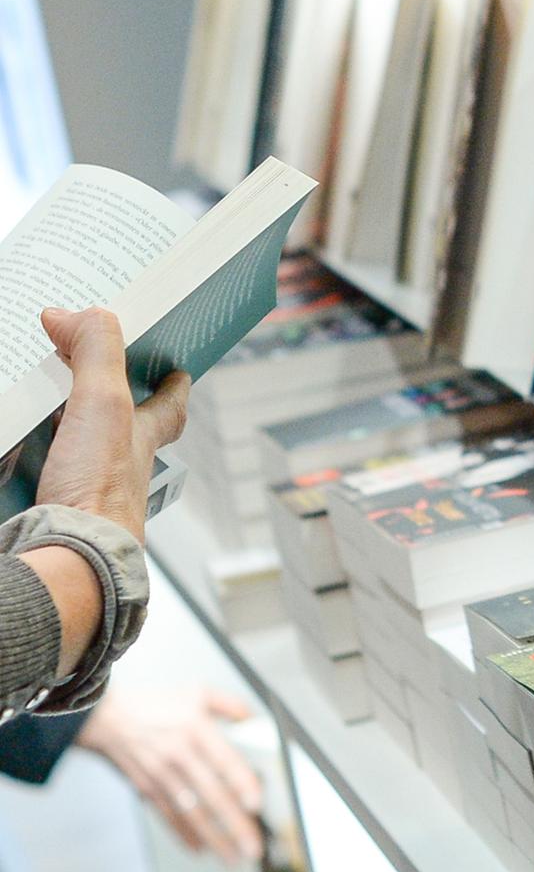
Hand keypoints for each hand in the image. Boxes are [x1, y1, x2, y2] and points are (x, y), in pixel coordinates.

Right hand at [33, 307, 188, 542]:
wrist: (69, 558)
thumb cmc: (99, 489)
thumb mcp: (104, 405)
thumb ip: (97, 354)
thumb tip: (74, 312)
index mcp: (141, 440)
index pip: (170, 406)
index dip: (174, 384)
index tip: (178, 368)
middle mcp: (120, 465)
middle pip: (124, 428)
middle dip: (112, 402)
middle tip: (95, 375)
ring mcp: (87, 488)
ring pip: (82, 450)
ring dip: (66, 427)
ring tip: (44, 402)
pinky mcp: (52, 506)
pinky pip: (44, 474)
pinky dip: (30, 457)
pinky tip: (17, 451)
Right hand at [78, 684, 263, 861]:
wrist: (105, 717)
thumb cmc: (154, 706)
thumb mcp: (197, 693)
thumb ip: (231, 705)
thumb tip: (255, 721)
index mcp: (196, 730)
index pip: (225, 761)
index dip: (242, 784)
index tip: (256, 804)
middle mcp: (180, 755)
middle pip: (212, 795)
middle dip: (235, 825)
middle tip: (253, 847)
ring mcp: (162, 775)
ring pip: (192, 812)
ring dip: (214, 838)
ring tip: (233, 857)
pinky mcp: (147, 788)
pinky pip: (168, 816)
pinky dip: (184, 834)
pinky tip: (200, 849)